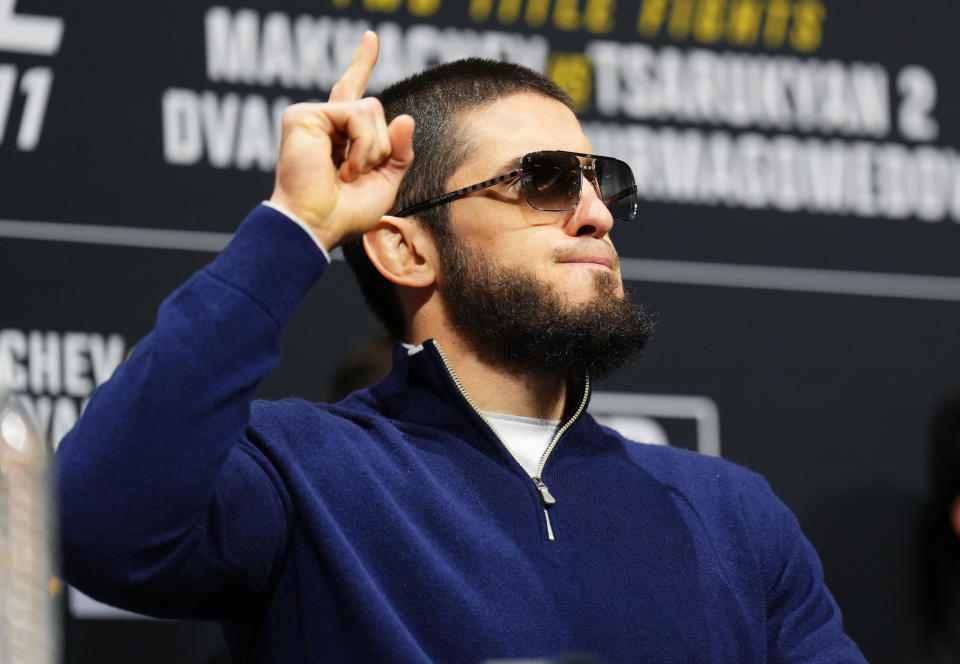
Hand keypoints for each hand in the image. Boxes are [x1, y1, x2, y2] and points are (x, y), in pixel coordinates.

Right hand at [269, 31, 414, 249]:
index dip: (362, 63)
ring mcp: (312, 116)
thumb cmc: (345, 213)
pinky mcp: (304, 115)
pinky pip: (356, 113)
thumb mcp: (386, 182)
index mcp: (339, 135)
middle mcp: (324, 121)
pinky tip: (344, 167)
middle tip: (357, 176)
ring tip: (349, 174)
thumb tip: (405, 118)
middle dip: (380, 146)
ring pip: (369, 109)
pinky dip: (361, 144)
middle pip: (375, 109)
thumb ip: (399, 152)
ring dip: (372, 148)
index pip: (354, 93)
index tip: (371, 37)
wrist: (317, 226)